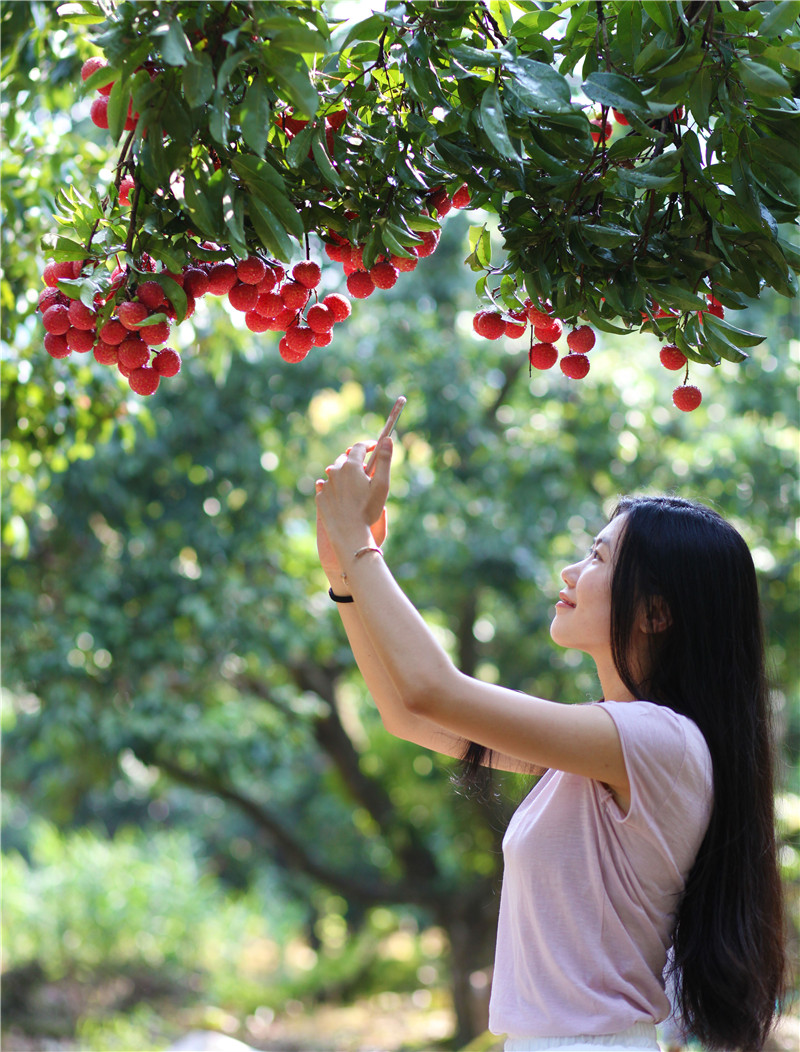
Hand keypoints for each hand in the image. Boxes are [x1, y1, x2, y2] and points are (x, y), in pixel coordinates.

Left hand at [316, 438, 391, 578]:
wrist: (348, 533)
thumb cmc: (368, 509)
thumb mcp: (381, 484)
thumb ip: (384, 460)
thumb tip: (387, 439)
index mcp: (350, 466)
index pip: (358, 447)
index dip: (368, 445)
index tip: (374, 447)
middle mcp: (335, 471)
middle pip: (345, 459)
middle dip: (355, 461)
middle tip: (365, 469)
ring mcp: (326, 485)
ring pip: (335, 473)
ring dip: (344, 474)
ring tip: (354, 484)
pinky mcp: (320, 497)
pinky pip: (327, 487)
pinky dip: (334, 487)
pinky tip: (341, 494)